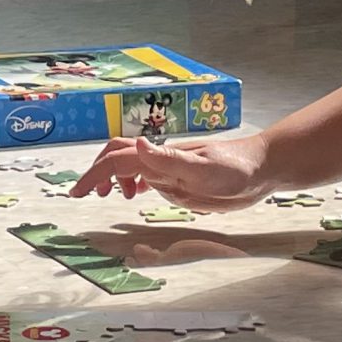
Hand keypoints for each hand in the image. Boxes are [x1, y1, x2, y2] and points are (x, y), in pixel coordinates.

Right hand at [71, 133, 275, 210]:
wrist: (262, 168)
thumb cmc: (237, 168)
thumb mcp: (203, 168)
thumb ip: (169, 159)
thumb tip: (137, 144)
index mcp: (160, 157)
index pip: (116, 160)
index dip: (94, 175)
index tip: (78, 193)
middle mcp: (160, 160)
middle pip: (117, 156)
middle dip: (96, 173)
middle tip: (87, 195)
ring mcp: (169, 168)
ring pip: (129, 165)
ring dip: (112, 177)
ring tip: (112, 197)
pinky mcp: (180, 178)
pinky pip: (147, 176)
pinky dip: (131, 182)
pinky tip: (136, 194)